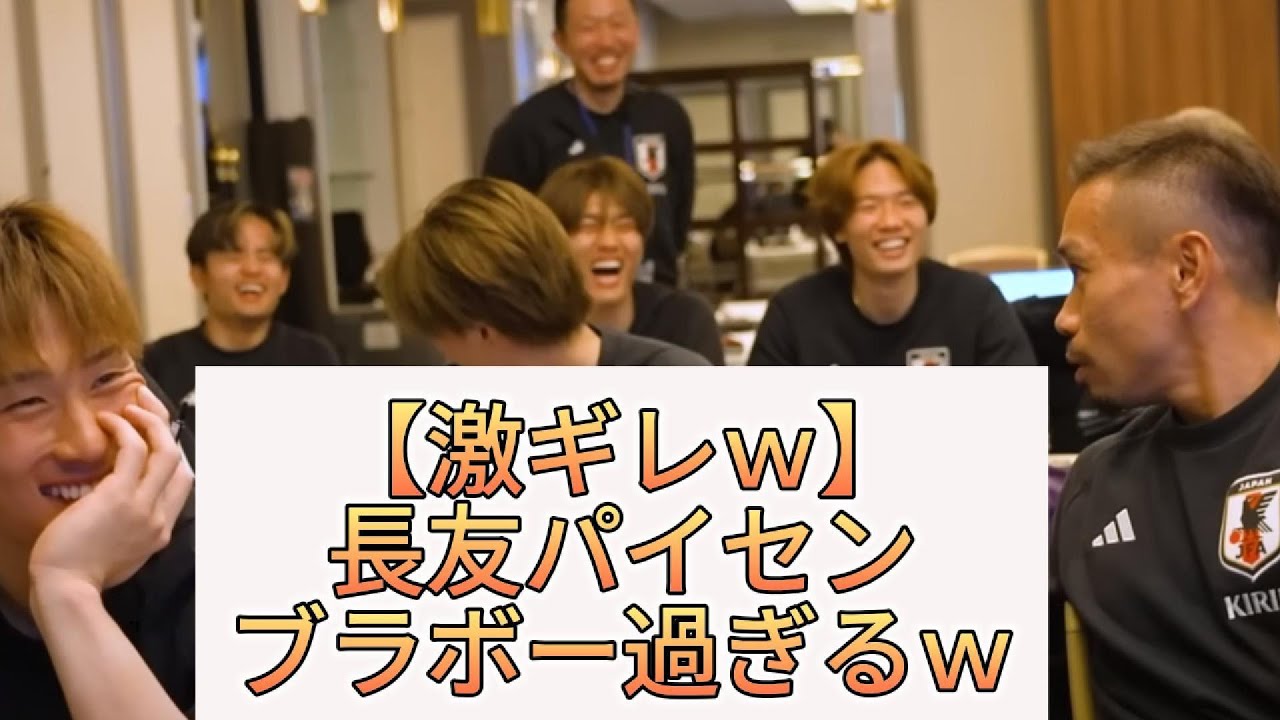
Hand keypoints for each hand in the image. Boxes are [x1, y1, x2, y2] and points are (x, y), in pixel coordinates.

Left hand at [28, 385, 193, 594]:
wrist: (66, 588)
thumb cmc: (82, 575)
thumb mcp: (121, 555)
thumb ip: (132, 530)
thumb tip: (124, 509)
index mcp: (161, 531)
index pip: (183, 482)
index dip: (173, 453)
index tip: (156, 436)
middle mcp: (160, 516)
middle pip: (181, 460)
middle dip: (167, 426)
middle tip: (148, 404)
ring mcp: (143, 506)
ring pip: (166, 451)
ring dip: (151, 420)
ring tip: (131, 405)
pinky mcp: (119, 496)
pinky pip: (134, 451)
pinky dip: (125, 430)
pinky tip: (109, 420)